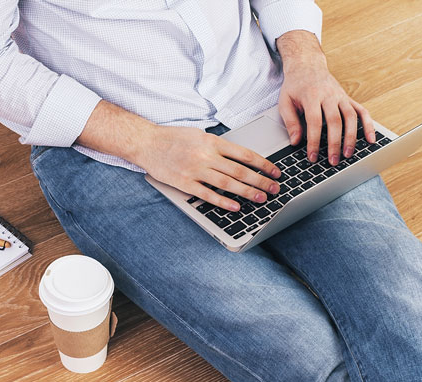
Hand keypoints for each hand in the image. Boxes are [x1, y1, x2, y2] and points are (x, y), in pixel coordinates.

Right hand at [135, 125, 280, 211]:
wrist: (147, 143)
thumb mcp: (200, 135)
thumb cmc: (173, 138)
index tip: (275, 172)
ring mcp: (195, 170)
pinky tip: (236, 206)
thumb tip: (240, 158)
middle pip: (240, 170)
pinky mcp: (184, 183)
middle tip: (275, 189)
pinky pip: (207, 194)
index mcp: (212, 142)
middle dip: (260, 181)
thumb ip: (218, 146)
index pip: (245, 154)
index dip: (263, 164)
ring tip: (261, 198)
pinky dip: (223, 201)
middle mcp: (206, 155)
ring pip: (227, 183)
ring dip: (247, 192)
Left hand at [277, 31, 375, 164]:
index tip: (313, 157)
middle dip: (335, 143)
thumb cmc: (295, 86)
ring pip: (351, 117)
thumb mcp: (285, 101)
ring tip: (348, 155)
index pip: (314, 121)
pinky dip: (368, 125)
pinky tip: (370, 140)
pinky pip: (362, 111)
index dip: (314, 141)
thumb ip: (290, 121)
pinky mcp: (348, 98)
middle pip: (335, 121)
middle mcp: (329, 95)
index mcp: (311, 96)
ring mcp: (341, 96)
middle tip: (332, 161)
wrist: (307, 65)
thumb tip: (295, 142)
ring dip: (351, 137)